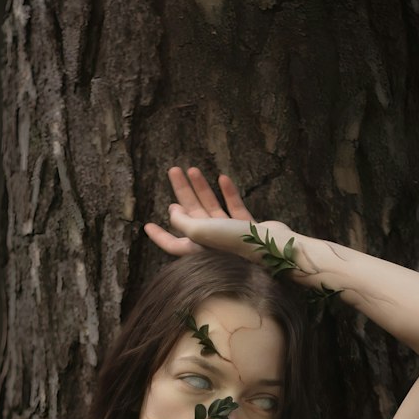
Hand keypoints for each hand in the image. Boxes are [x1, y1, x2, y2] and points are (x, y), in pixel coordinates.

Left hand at [144, 165, 269, 257]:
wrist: (272, 247)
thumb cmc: (233, 243)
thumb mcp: (199, 231)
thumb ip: (182, 221)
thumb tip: (173, 212)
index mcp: (199, 250)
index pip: (173, 243)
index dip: (159, 236)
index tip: (147, 225)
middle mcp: (213, 243)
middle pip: (191, 216)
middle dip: (182, 193)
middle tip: (173, 171)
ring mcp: (231, 235)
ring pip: (211, 208)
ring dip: (202, 188)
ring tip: (192, 169)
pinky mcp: (249, 227)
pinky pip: (234, 207)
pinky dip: (228, 193)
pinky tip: (222, 178)